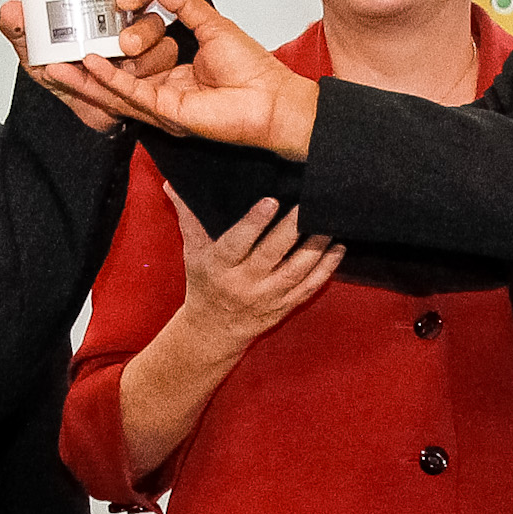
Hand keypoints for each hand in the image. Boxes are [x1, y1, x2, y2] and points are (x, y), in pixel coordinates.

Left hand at [0, 0, 189, 132]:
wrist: (84, 113)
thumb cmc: (67, 79)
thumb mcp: (36, 56)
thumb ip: (21, 33)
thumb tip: (10, 11)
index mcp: (100, 7)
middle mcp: (126, 20)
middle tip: (124, 0)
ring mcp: (147, 44)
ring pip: (159, 26)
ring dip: (143, 36)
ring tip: (124, 48)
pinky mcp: (160, 67)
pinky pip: (166, 59)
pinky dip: (147, 66)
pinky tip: (129, 71)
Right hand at [44, 0, 321, 156]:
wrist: (273, 98)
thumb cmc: (252, 69)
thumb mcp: (211, 23)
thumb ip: (182, 1)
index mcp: (169, 72)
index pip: (127, 58)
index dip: (103, 41)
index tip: (83, 22)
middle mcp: (160, 90)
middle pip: (111, 78)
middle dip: (79, 67)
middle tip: (51, 52)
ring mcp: (161, 103)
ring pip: (113, 90)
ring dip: (83, 77)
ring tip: (52, 64)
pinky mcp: (166, 111)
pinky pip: (131, 93)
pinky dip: (108, 78)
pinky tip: (87, 63)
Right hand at [172, 186, 343, 353]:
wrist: (214, 329)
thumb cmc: (204, 282)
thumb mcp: (193, 251)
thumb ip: (189, 217)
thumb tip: (174, 183)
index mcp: (219, 266)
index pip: (236, 243)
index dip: (253, 223)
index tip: (271, 201)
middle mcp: (244, 283)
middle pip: (271, 255)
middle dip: (292, 230)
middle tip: (310, 205)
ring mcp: (267, 297)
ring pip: (295, 271)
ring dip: (316, 248)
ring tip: (330, 224)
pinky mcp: (284, 306)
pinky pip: (308, 288)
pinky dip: (326, 269)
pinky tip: (338, 249)